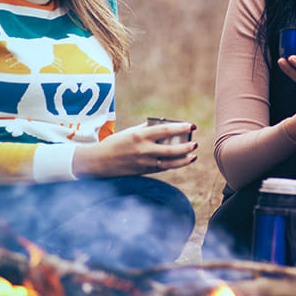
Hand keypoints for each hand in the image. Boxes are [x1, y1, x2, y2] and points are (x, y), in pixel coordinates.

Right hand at [72, 122, 197, 176]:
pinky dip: (174, 165)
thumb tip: (165, 124)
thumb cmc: (116, 143)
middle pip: (171, 149)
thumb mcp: (131, 132)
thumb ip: (147, 128)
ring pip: (169, 163)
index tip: (192, 125)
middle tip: (195, 143)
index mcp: (140, 135)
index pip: (165, 130)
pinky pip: (162, 168)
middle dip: (186, 146)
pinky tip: (182, 161)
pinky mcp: (144, 171)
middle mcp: (143, 149)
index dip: (181, 127)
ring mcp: (144, 162)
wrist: (100, 162)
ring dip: (184, 160)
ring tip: (194, 155)